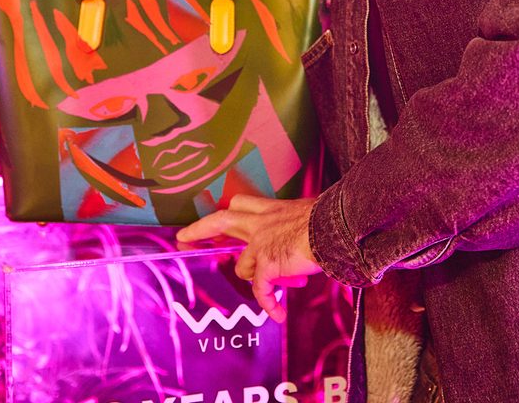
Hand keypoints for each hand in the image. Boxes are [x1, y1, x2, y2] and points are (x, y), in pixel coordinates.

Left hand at [176, 195, 321, 322]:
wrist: (336, 226)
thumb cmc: (330, 218)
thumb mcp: (308, 215)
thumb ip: (296, 228)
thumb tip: (300, 247)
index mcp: (272, 209)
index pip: (242, 204)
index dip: (228, 211)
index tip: (217, 215)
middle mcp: (262, 222)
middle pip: (222, 220)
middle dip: (200, 229)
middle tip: (182, 237)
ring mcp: (260, 242)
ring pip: (243, 266)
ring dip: (260, 279)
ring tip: (286, 284)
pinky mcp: (266, 264)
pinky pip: (261, 291)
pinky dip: (270, 304)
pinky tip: (278, 314)